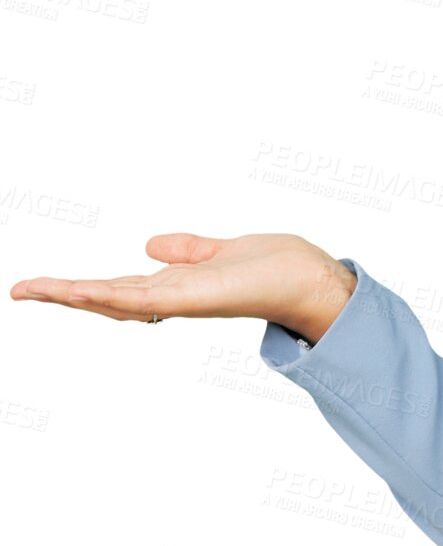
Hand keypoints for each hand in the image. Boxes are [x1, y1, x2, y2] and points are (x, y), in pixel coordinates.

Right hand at [9, 232, 357, 345]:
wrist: (310, 279)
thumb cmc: (278, 267)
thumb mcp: (221, 250)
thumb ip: (187, 250)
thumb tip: (149, 245)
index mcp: (178, 285)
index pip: (119, 287)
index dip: (83, 287)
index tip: (46, 285)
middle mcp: (173, 297)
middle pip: (107, 299)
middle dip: (64, 295)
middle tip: (21, 290)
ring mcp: (180, 301)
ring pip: (114, 301)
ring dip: (72, 295)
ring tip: (32, 290)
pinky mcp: (192, 299)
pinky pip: (143, 298)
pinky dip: (109, 294)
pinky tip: (79, 290)